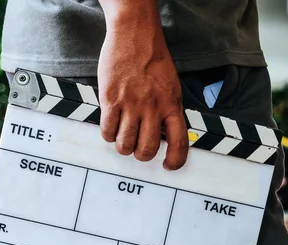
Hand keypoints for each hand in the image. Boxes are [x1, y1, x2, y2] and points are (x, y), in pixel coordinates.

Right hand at [97, 10, 187, 169]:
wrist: (135, 35)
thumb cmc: (154, 61)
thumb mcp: (172, 88)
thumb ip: (169, 112)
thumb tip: (166, 136)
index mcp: (172, 106)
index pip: (179, 143)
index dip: (175, 161)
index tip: (168, 166)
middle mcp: (153, 108)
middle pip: (147, 149)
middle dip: (141, 155)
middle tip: (137, 148)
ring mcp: (132, 105)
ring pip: (125, 145)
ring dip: (123, 147)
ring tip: (123, 138)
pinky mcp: (111, 100)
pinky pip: (108, 131)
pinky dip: (108, 135)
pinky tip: (111, 126)